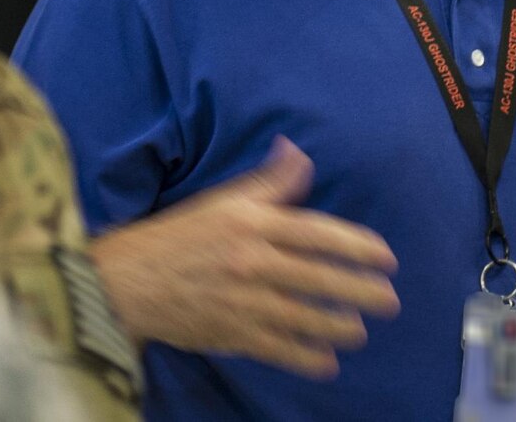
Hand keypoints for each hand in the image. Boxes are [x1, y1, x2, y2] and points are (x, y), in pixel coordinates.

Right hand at [90, 138, 399, 377]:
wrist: (126, 280)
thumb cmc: (179, 235)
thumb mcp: (224, 200)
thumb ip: (268, 182)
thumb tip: (299, 152)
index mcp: (252, 222)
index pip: (317, 231)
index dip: (357, 245)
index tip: (386, 258)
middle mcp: (251, 260)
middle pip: (318, 276)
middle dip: (360, 290)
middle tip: (389, 301)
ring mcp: (241, 299)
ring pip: (302, 315)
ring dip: (338, 326)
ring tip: (360, 332)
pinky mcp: (228, 332)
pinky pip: (275, 347)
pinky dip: (303, 357)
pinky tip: (326, 362)